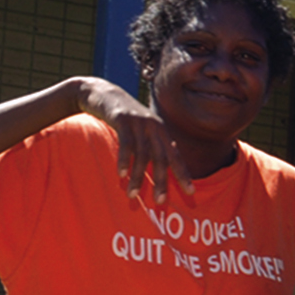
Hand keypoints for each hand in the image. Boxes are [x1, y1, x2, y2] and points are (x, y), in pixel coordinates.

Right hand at [73, 76, 181, 203]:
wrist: (103, 93)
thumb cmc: (124, 119)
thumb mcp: (142, 131)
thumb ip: (151, 147)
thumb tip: (160, 173)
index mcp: (162, 132)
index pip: (175, 156)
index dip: (183, 174)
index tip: (190, 193)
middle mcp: (155, 127)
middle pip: (161, 158)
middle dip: (162, 181)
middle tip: (161, 201)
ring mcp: (139, 122)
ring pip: (142, 154)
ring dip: (137, 177)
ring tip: (133, 195)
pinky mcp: (122, 119)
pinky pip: (126, 143)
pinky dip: (124, 160)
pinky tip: (121, 174)